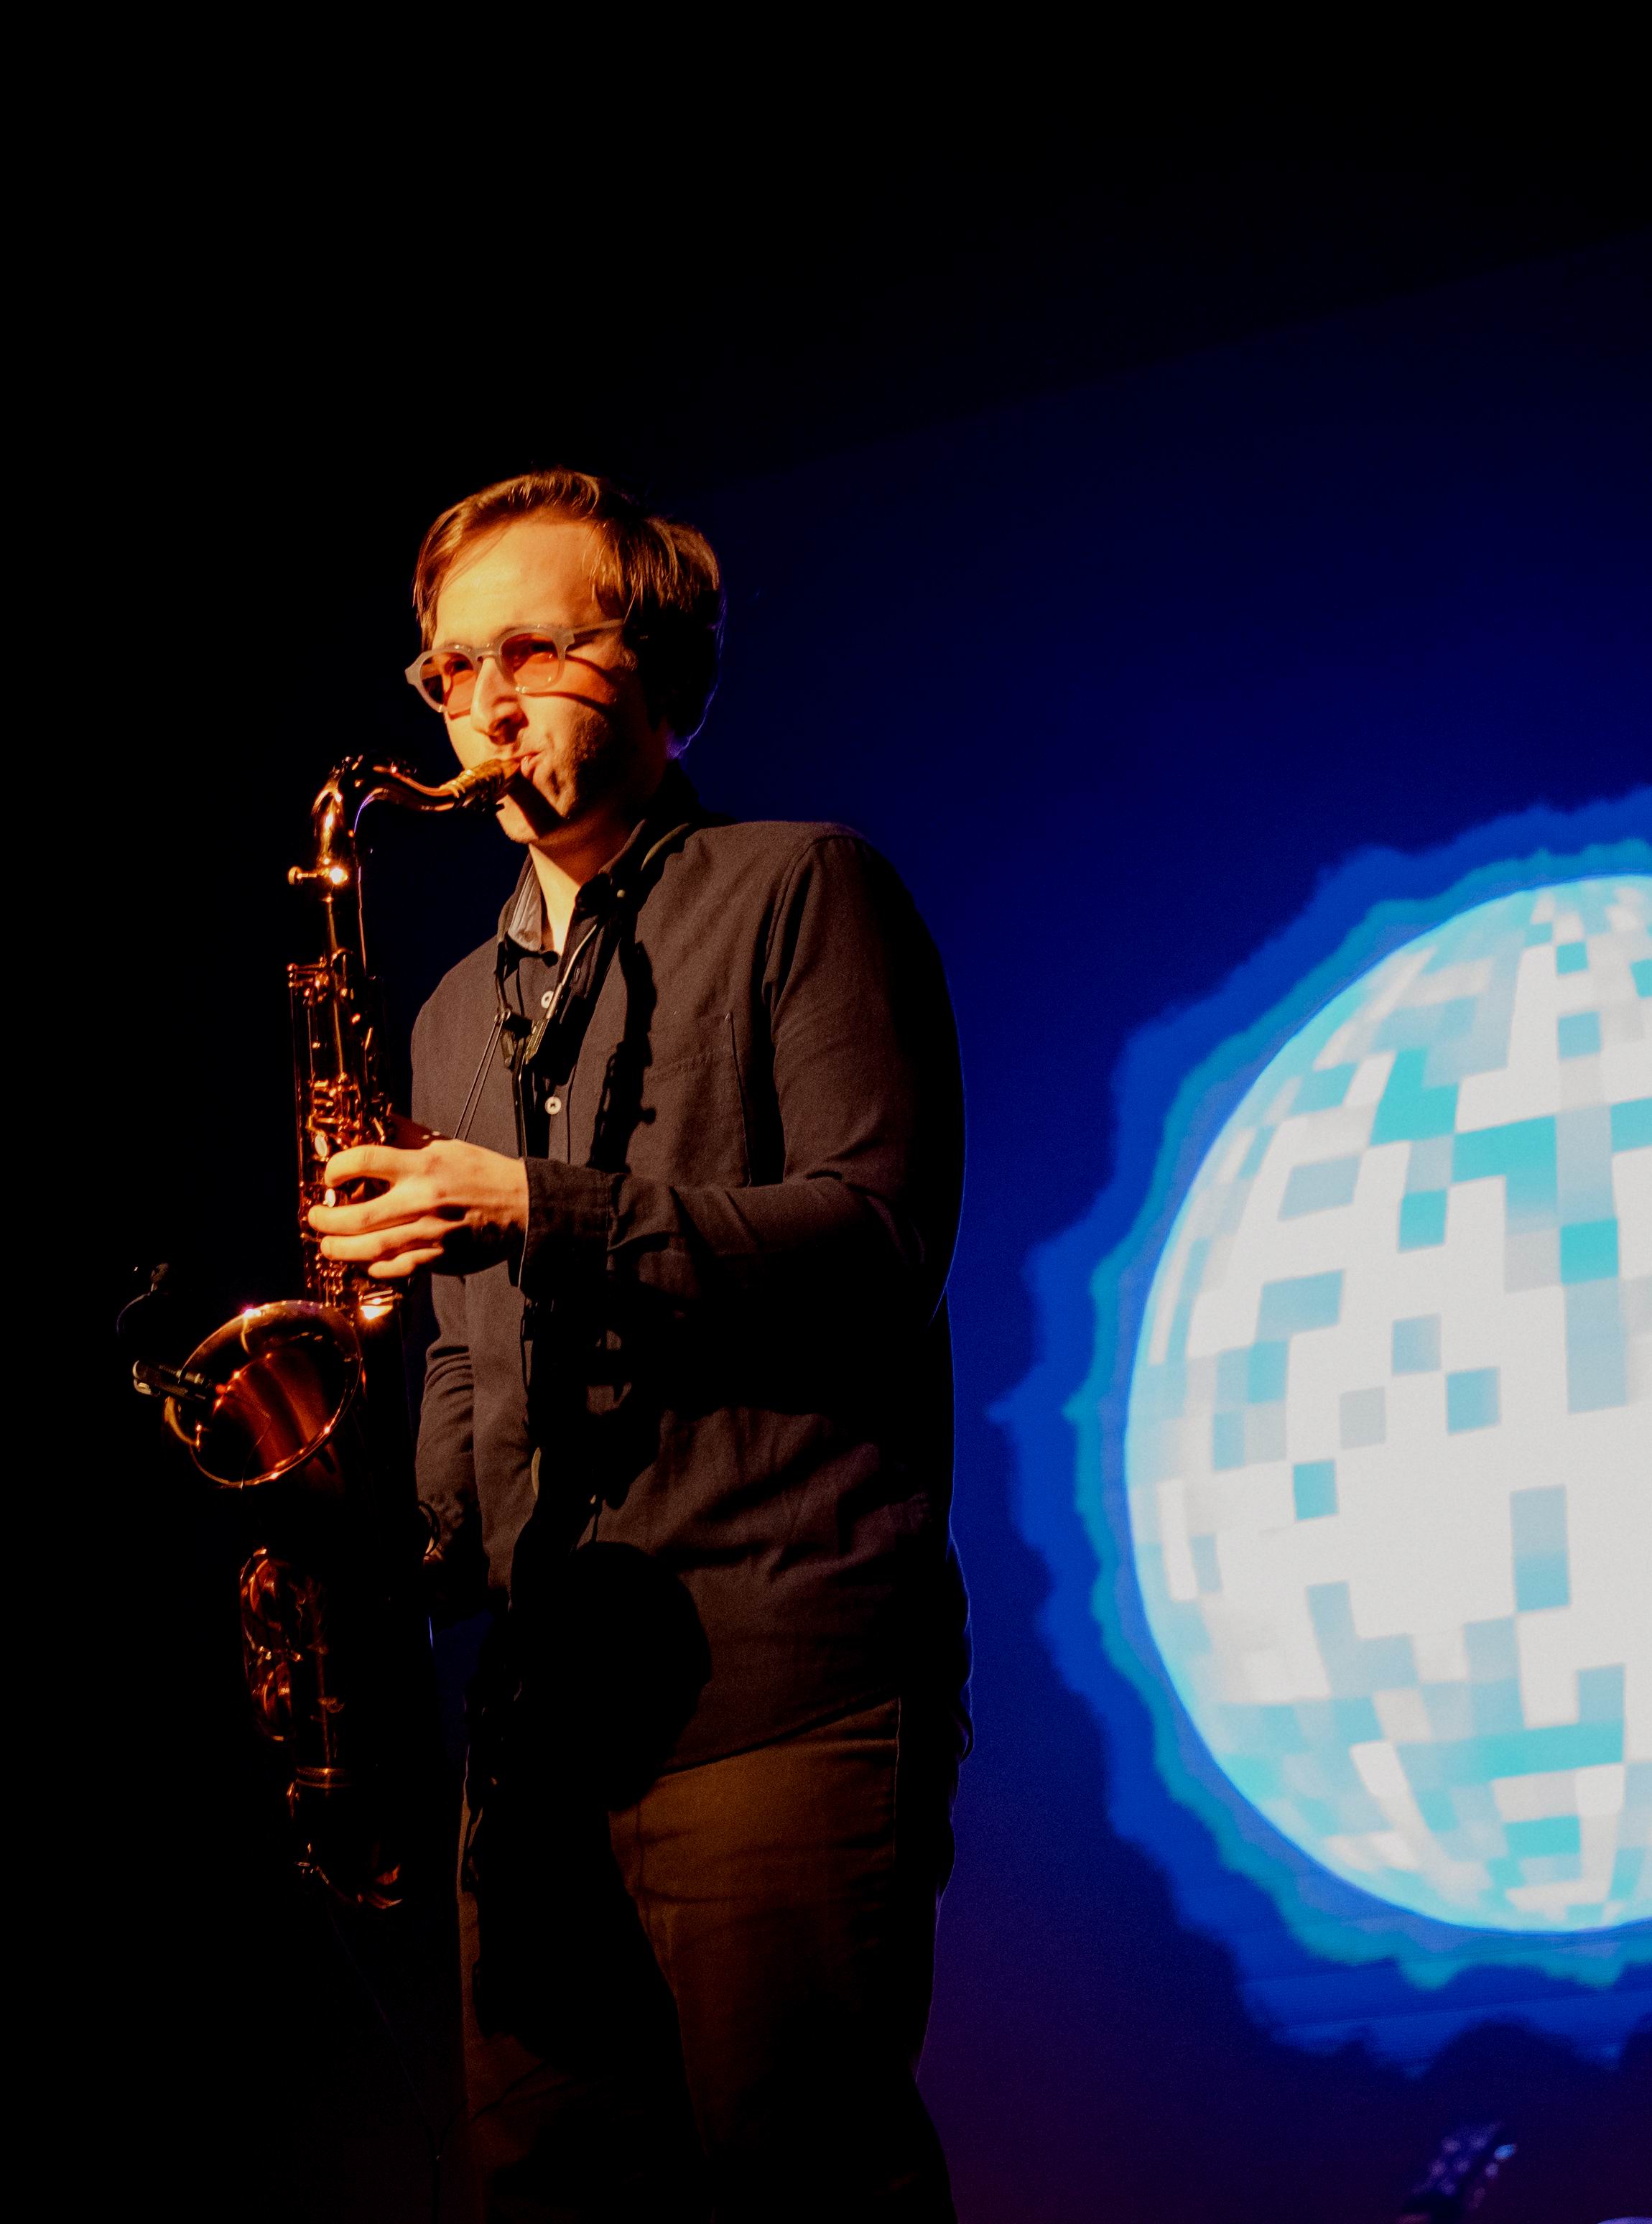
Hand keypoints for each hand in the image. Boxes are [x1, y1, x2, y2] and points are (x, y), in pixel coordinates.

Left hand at [308, 1139, 529, 1279]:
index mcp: (422, 1166)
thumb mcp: (447, 1145)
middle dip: (326, 1219)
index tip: (330, 1176)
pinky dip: (374, 1266)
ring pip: (371, 1249)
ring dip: (340, 1248)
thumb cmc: (481, 1172)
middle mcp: (422, 1200)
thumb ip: (409, 1135)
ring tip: (327, 1244)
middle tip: (315, 1217)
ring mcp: (430, 1233)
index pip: (364, 1161)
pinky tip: (366, 1261)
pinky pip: (396, 1268)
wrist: (521, 1206)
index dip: (336, 1168)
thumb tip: (380, 1117)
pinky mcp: (438, 1259)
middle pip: (358, 1216)